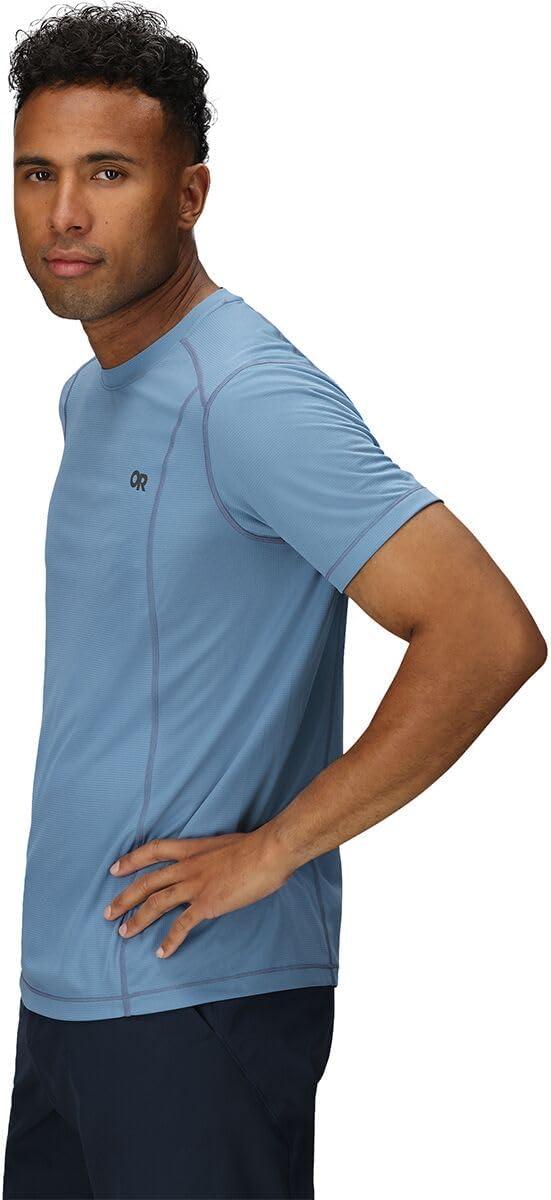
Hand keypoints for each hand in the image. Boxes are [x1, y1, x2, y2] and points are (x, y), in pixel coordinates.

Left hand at [103, 830, 292, 958]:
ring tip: (123, 934)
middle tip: (107, 913)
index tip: (115, 868)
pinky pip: (182, 924)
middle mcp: (187, 866)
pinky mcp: (207, 904)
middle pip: (147, 882)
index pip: (153, 851)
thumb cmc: (255, 845)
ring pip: (156, 903)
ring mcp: (195, 885)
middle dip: (124, 898)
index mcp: (191, 848)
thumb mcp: (225, 843)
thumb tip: (213, 864)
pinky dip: (170, 940)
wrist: (269, 852)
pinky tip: (162, 952)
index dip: (131, 860)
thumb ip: (212, 855)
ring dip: (138, 920)